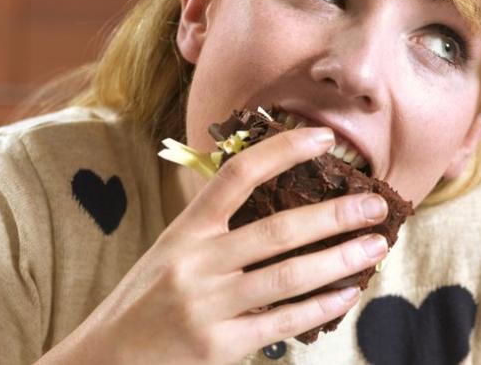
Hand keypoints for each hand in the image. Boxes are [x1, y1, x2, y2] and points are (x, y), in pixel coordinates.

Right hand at [39, 127, 388, 363]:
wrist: (105, 361)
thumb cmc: (147, 301)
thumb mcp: (172, 252)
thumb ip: (217, 230)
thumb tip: (287, 206)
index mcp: (185, 230)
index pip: (237, 175)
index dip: (283, 151)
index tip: (324, 138)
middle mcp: (196, 262)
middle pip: (278, 228)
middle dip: (335, 214)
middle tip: (375, 204)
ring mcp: (207, 305)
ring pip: (290, 276)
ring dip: (341, 259)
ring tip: (375, 246)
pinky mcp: (219, 346)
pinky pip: (284, 322)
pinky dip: (321, 306)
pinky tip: (348, 292)